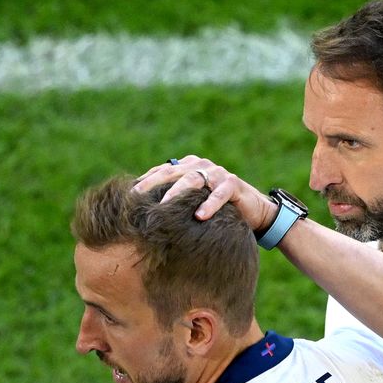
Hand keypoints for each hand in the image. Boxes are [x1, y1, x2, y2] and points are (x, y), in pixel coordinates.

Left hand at [134, 155, 276, 230]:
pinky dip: (209, 204)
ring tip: (164, 206)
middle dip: (154, 183)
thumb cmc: (218, 209)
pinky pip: (219, 194)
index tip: (128, 194)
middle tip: (138, 196)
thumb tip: (144, 214)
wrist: (254, 210)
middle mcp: (202, 166)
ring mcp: (218, 173)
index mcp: (189, 166)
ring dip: (178, 192)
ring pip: (194, 179)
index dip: (145, 180)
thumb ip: (175, 200)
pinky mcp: (233, 184)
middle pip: (173, 172)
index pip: (162, 171)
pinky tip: (200, 216)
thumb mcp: (194, 203)